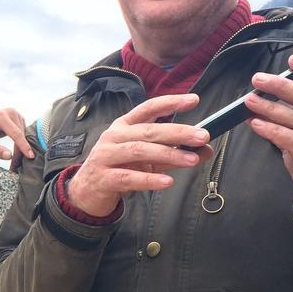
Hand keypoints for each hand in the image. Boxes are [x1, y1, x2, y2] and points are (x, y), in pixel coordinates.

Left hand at [0, 107, 34, 160]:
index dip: (23, 145)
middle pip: (21, 134)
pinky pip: (24, 133)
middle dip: (21, 150)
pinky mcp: (19, 118)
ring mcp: (16, 114)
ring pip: (24, 134)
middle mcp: (10, 112)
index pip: (16, 133)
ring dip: (22, 148)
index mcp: (0, 116)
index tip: (30, 156)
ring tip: (16, 161)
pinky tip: (19, 151)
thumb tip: (9, 156)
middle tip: (17, 165)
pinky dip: (22, 143)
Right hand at [67, 93, 211, 216]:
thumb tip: (205, 150)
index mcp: (124, 126)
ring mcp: (106, 156)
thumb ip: (174, 154)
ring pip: (139, 151)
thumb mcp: (148, 160)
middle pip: (148, 130)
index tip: (194, 100)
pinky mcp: (103, 178)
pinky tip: (168, 182)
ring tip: (192, 160)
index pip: (148, 108)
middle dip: (178, 132)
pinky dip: (150, 180)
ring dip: (168, 155)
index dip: (170, 103)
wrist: (86, 191)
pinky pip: (129, 177)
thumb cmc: (119, 169)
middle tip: (202, 136)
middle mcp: (114, 137)